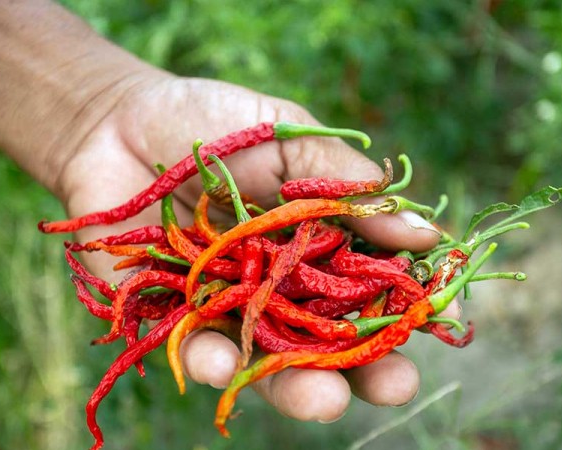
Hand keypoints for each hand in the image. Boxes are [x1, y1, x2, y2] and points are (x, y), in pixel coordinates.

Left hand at [58, 74, 447, 422]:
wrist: (120, 122)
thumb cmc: (215, 122)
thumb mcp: (290, 137)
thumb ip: (348, 186)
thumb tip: (426, 232)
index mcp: (318, 244)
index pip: (373, 287)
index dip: (407, 306)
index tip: (441, 316)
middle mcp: (280, 285)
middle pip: (329, 340)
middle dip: (366, 368)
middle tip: (396, 386)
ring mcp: (229, 305)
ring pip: (269, 359)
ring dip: (297, 386)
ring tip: (323, 401)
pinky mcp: (173, 317)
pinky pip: (196, 347)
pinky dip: (213, 359)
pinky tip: (226, 363)